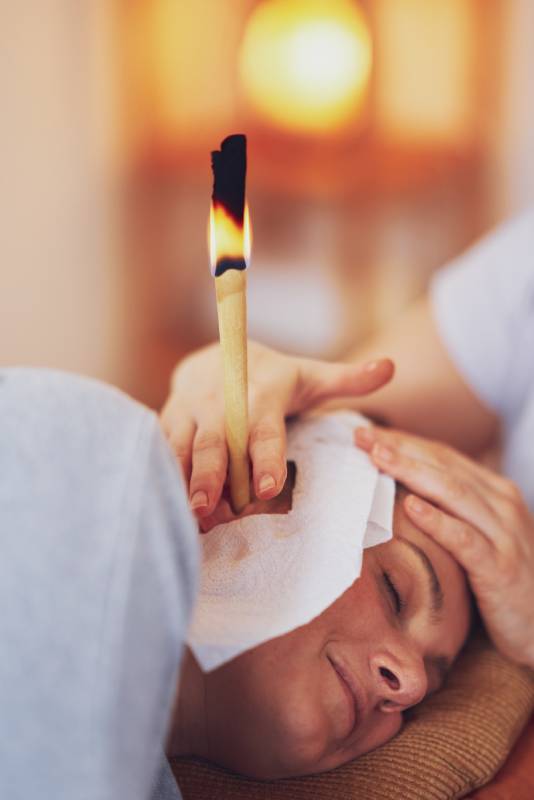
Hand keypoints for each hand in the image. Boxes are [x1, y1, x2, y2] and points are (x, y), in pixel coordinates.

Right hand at [160, 340, 392, 515]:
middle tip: (209, 509)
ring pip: (181, 450)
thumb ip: (347, 379)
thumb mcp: (309, 376)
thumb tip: (390, 367)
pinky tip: (167, 511)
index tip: (268, 488)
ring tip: (188, 516)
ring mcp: (188, 412)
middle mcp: (219, 403)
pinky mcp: (167, 423)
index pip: (262, 429)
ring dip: (183, 483)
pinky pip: (160, 452)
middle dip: (211, 476)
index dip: (265, 457)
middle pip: (214, 443)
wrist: (213, 359)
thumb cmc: (270, 379)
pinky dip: (163, 479)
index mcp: (258, 394)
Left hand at [355, 426, 533, 667]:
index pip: (442, 456)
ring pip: (453, 492)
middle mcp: (501, 504)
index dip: (403, 441)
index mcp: (493, 492)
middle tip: (360, 435)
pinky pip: (466, 540)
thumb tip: (394, 493)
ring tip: (377, 457)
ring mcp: (503, 535)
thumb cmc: (500, 580)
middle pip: (443, 466)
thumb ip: (447, 511)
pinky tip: (411, 507)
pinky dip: (438, 521)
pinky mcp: (501, 569)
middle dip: (400, 448)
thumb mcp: (476, 536)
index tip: (365, 432)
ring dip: (412, 471)